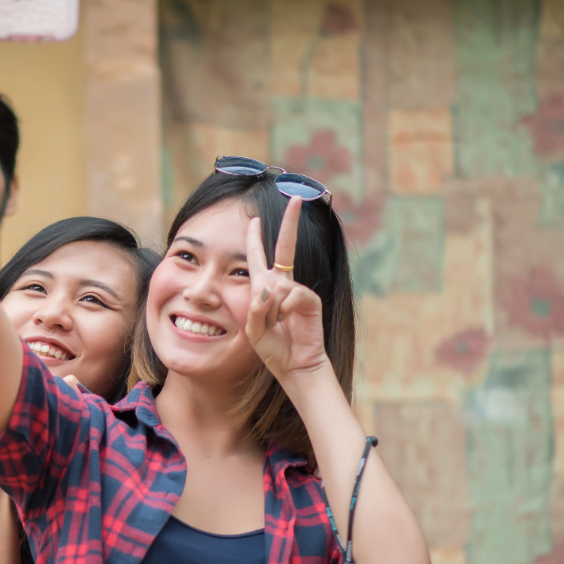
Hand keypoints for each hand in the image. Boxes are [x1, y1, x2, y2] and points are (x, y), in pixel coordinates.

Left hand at [244, 197, 329, 384]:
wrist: (293, 365)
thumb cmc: (272, 348)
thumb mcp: (252, 328)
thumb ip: (256, 308)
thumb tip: (270, 288)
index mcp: (264, 287)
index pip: (259, 257)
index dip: (256, 238)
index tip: (255, 219)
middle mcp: (282, 284)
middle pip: (286, 247)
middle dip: (291, 222)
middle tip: (296, 198)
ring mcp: (298, 290)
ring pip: (277, 285)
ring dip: (270, 308)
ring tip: (276, 324)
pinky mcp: (310, 299)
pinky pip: (291, 295)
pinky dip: (283, 310)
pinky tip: (286, 322)